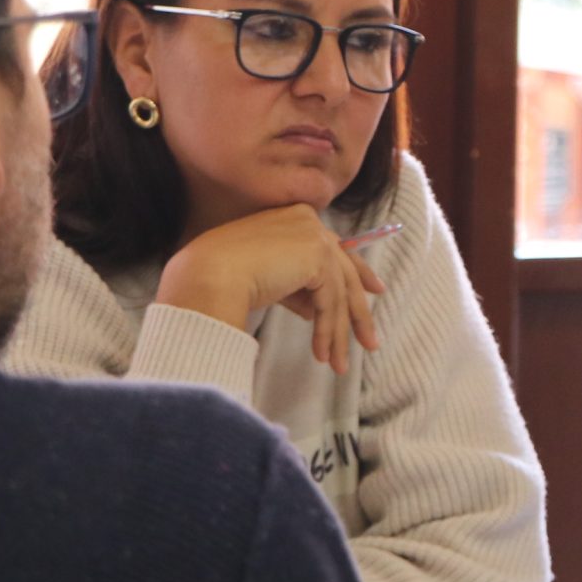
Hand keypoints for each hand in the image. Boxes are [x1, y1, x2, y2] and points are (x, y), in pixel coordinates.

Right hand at [154, 203, 385, 374]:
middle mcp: (308, 221)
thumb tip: (317, 312)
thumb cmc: (222, 276)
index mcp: (294, 217)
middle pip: (344, 270)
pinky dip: (328, 331)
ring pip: (339, 291)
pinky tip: (323, 353)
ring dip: (339, 332)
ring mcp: (314, 236)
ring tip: (340, 363)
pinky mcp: (317, 257)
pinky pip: (331, 302)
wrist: (207, 275)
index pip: (334, 248)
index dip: (356, 272)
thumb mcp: (268, 279)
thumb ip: (295, 289)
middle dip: (357, 310)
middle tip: (370, 340)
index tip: (373, 291)